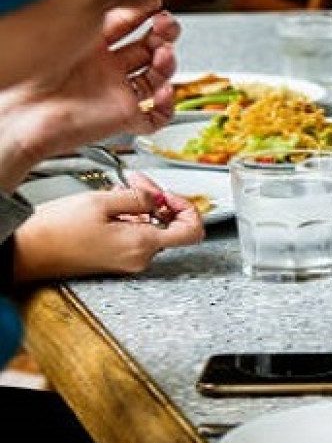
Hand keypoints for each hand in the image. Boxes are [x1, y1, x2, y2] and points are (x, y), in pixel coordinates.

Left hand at [0, 8, 178, 182]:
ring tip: (162, 54)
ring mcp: (115, 93)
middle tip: (165, 24)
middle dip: (163, 33)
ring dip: (167, 63)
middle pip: (148, 49)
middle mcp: (105, 68)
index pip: (129, 24)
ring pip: (156, 78)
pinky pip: (155, 117)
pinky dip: (166, 105)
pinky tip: (163, 92)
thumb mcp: (83, 23)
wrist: (25, 112)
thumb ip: (116, 6)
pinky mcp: (122, 118)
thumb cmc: (41, 67)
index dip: (146, 11)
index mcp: (91, 45)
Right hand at [12, 171, 204, 281]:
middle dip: (157, 198)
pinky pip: (135, 234)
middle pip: (168, 224)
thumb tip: (159, 197)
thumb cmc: (57, 231)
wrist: (27, 252)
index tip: (170, 194)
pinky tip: (112, 204)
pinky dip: (130, 216)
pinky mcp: (116, 258)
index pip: (192, 231)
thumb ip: (140, 197)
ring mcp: (128, 260)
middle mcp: (140, 257)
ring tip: (120, 189)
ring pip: (151, 226)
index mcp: (142, 244)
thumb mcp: (102, 202)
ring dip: (141, 204)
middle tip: (138, 182)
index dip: (186, 207)